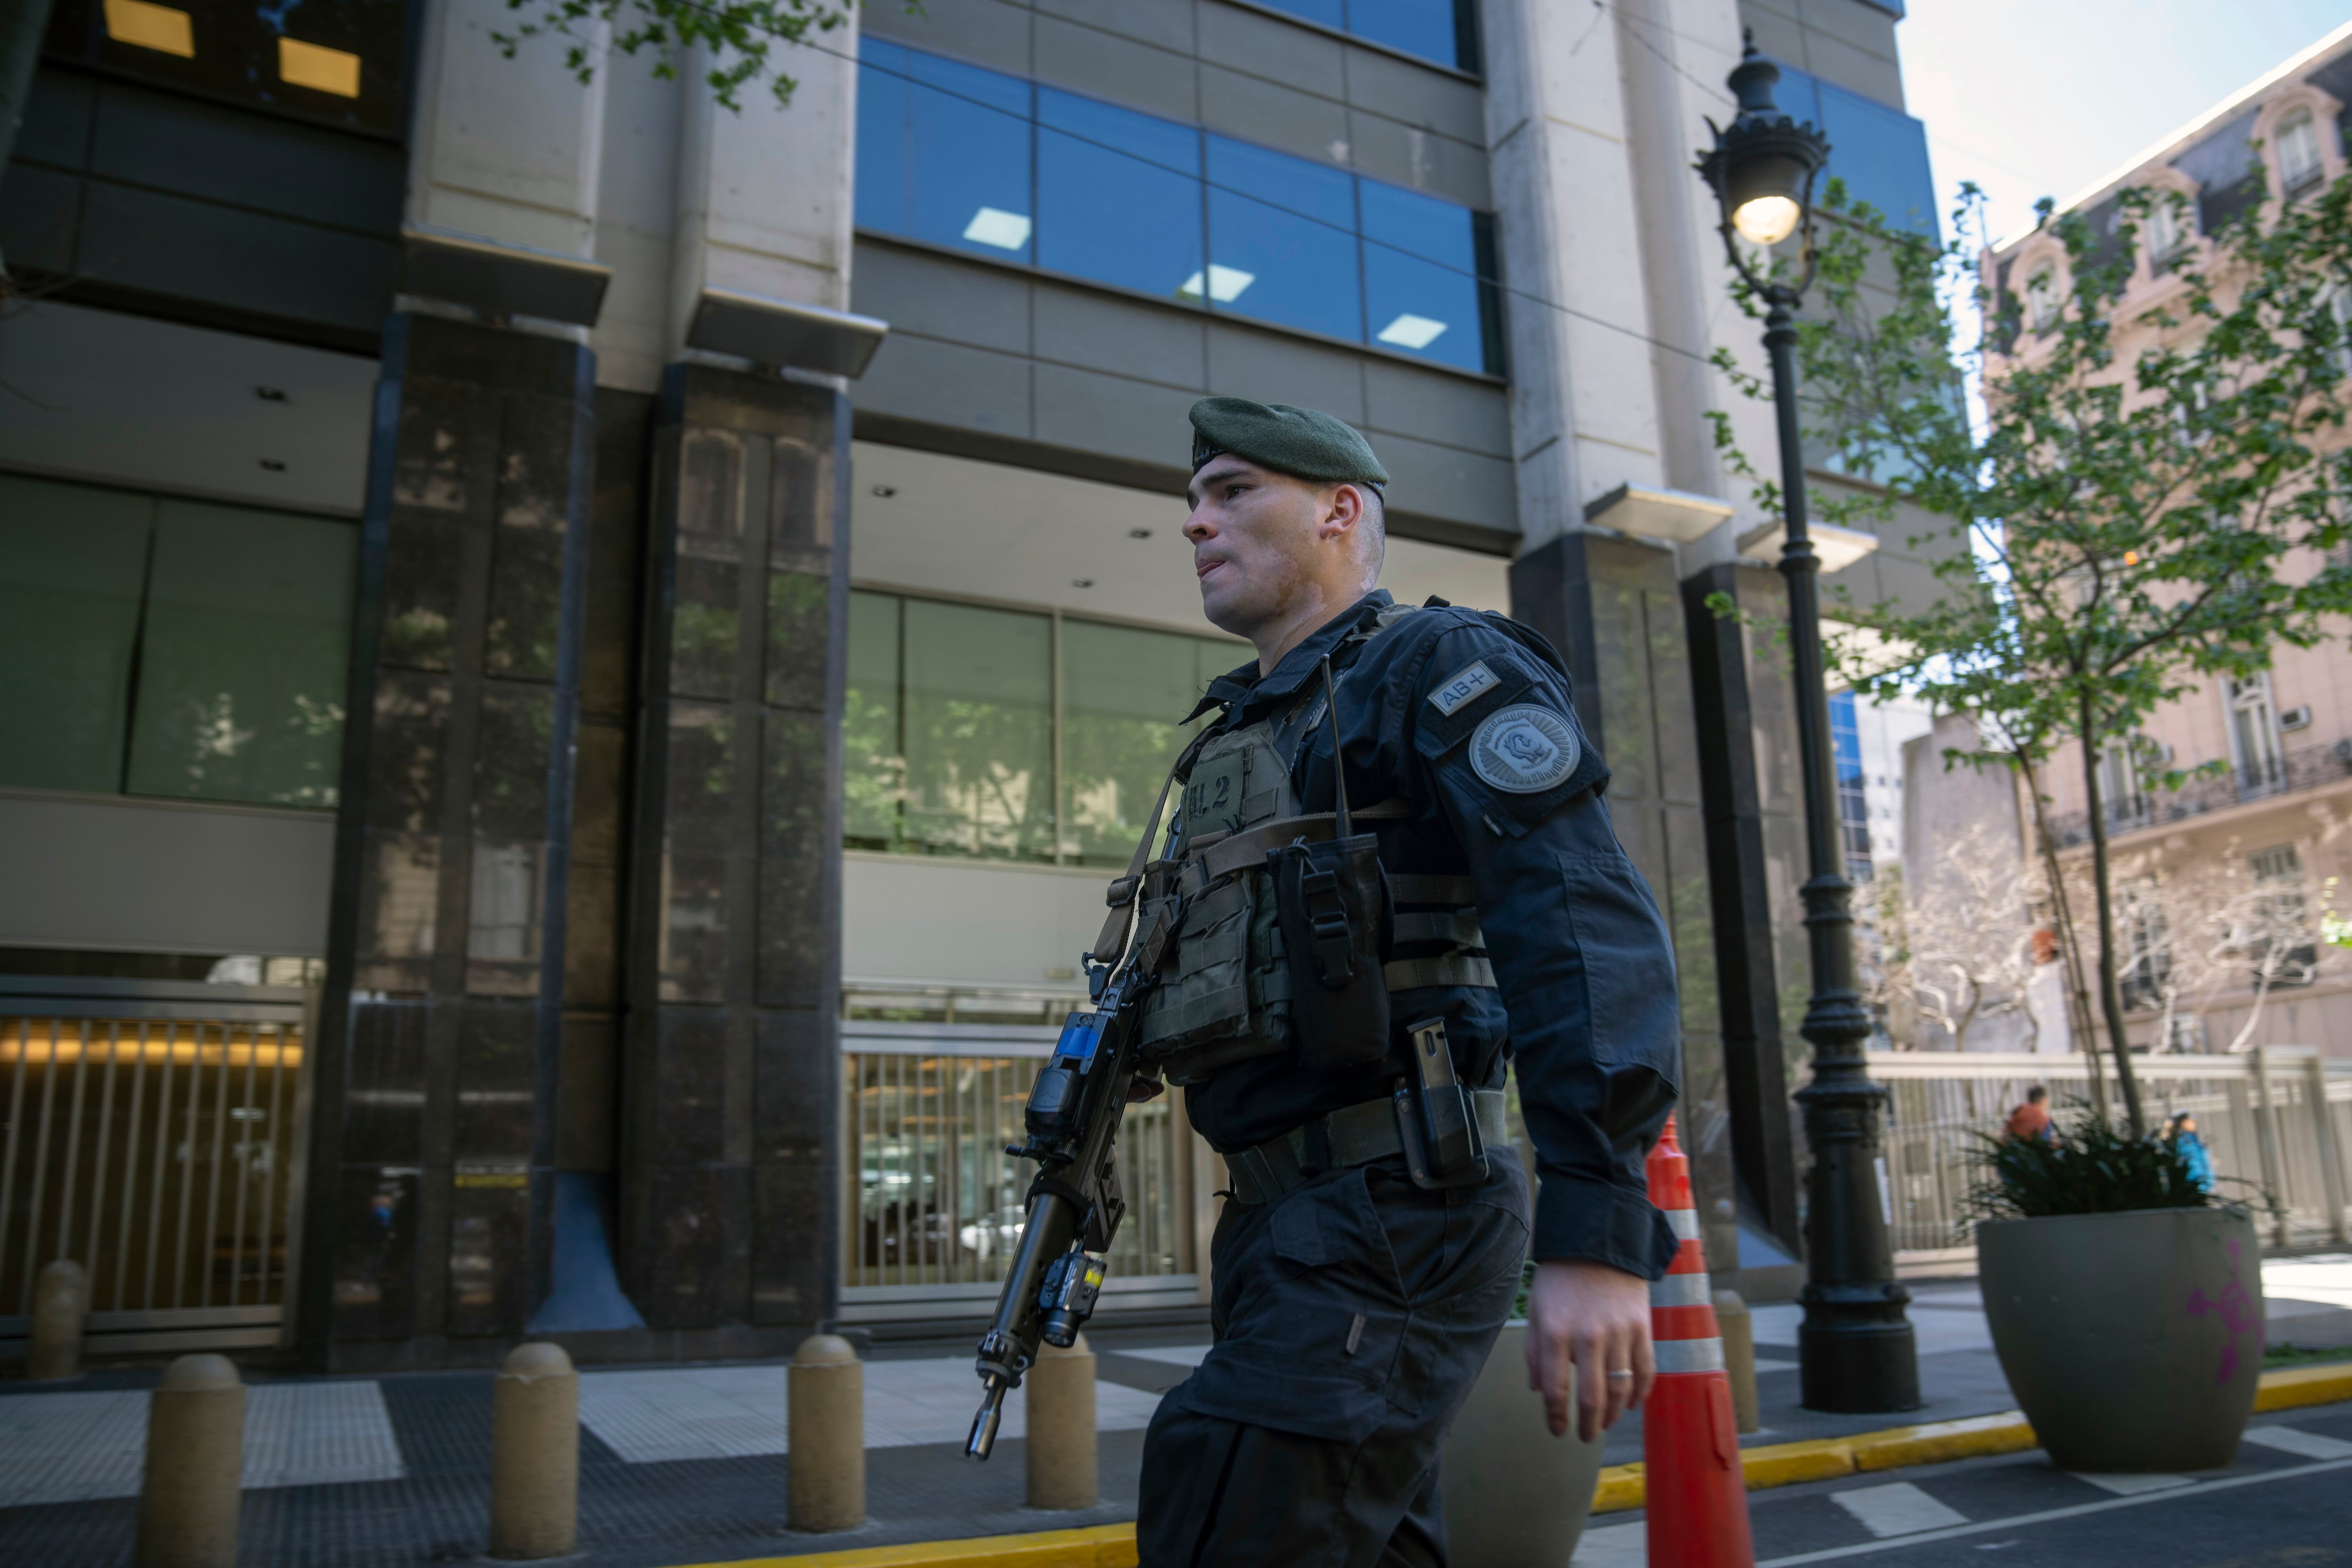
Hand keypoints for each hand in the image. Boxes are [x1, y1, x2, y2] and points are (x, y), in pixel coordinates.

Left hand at [1524, 1258, 1654, 1442]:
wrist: (1598, 1241)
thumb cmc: (1560, 1277)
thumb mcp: (1536, 1309)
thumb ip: (1534, 1351)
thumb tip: (1538, 1390)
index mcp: (1555, 1333)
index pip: (1556, 1390)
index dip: (1556, 1418)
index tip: (1557, 1430)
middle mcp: (1587, 1337)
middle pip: (1592, 1398)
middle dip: (1589, 1426)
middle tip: (1585, 1437)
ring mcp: (1618, 1333)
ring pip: (1621, 1389)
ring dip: (1614, 1415)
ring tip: (1606, 1424)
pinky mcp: (1642, 1327)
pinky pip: (1646, 1370)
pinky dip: (1641, 1393)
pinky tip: (1632, 1405)